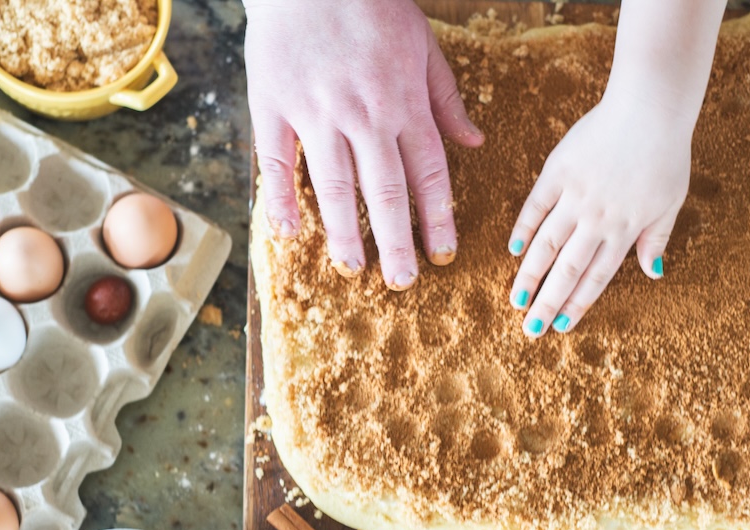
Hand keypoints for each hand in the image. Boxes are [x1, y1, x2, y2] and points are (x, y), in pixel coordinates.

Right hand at [245, 0, 482, 288]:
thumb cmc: (371, 3)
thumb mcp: (423, 43)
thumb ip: (446, 98)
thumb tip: (476, 142)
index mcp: (404, 103)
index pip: (428, 174)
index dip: (437, 218)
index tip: (444, 253)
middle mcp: (364, 116)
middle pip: (385, 192)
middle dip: (398, 243)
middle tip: (403, 282)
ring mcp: (316, 113)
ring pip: (334, 186)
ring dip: (346, 234)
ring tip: (356, 269)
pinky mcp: (273, 105)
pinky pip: (277, 162)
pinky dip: (281, 199)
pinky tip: (289, 233)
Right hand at [507, 90, 690, 335]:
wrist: (649, 107)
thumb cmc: (665, 153)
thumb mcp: (671, 200)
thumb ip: (656, 238)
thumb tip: (652, 274)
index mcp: (625, 229)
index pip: (597, 277)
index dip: (578, 303)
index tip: (561, 326)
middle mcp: (598, 219)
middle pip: (568, 269)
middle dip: (548, 303)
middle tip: (530, 330)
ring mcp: (576, 195)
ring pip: (547, 244)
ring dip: (530, 275)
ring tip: (515, 300)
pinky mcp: (558, 171)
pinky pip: (536, 206)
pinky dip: (524, 228)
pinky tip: (514, 250)